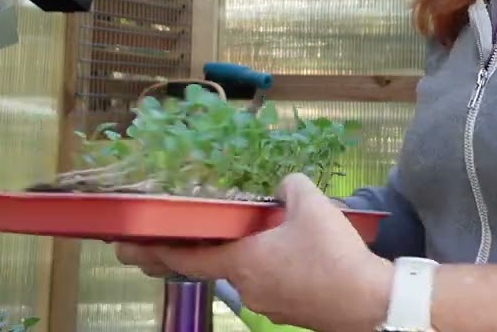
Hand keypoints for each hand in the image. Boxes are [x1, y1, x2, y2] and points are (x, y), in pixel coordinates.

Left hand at [113, 174, 391, 331]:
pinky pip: (271, 283)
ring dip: (240, 257)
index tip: (127, 247)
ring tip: (251, 237)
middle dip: (187, 254)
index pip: (185, 258)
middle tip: (163, 245)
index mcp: (242, 262)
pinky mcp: (292, 310)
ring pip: (245, 275)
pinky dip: (268, 267)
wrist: (370, 303)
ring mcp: (270, 304)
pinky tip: (288, 252)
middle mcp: (248, 287)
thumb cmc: (333, 254)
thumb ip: (289, 186)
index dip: (154, 251)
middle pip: (211, 267)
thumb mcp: (311, 204)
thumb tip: (283, 186)